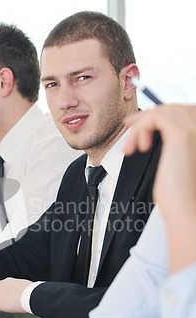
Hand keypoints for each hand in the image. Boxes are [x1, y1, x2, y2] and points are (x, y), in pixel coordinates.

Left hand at [124, 104, 195, 272]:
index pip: (183, 113)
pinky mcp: (181, 133)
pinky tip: (137, 147)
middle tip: (129, 126)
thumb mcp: (176, 163)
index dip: (160, 115)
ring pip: (162, 111)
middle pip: (173, 109)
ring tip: (130, 146)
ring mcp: (195, 127)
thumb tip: (152, 133)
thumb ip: (172, 145)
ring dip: (141, 126)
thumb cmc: (181, 194)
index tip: (139, 123)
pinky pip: (156, 117)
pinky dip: (141, 128)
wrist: (186, 208)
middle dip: (147, 117)